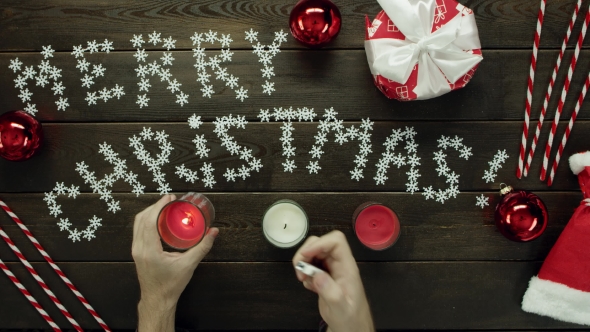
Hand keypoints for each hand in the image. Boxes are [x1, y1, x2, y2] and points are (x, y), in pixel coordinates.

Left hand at [132, 194, 218, 331]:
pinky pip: (138, 230)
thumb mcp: (189, 265)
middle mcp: (139, 248)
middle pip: (141, 219)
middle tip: (169, 201)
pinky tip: (159, 220)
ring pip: (138, 224)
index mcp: (149, 250)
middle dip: (154, 206)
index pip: (149, 221)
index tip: (170, 199)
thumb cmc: (171, 285)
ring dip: (149, 212)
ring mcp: (136, 250)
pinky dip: (147, 221)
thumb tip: (214, 232)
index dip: (158, 206)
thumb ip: (202, 247)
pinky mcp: (137, 252)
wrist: (158, 300)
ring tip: (164, 207)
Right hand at [293, 231, 373, 331]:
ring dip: (303, 262)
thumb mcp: (341, 309)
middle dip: (306, 252)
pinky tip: (309, 285)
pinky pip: (311, 265)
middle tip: (300, 270)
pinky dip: (305, 272)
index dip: (320, 243)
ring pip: (314, 252)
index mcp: (347, 268)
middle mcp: (339, 265)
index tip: (306, 256)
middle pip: (321, 243)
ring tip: (302, 279)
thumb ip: (332, 293)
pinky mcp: (324, 276)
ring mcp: (331, 269)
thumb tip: (318, 275)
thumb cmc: (350, 319)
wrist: (351, 327)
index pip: (336, 242)